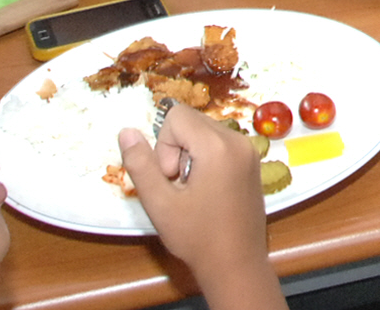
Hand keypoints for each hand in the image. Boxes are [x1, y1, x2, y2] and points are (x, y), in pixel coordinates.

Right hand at [117, 104, 269, 284]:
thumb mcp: (159, 203)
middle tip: (180, 187)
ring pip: (204, 132)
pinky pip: (219, 143)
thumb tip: (127, 131)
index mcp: (218, 146)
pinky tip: (206, 191)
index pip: (176, 116)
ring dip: (190, 155)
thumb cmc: (197, 237)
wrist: (236, 264)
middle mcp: (238, 140)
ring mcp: (249, 150)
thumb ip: (140, 164)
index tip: (171, 179)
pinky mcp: (252, 161)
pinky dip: (206, 160)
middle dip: (176, 150)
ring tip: (193, 191)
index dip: (163, 146)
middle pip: (191, 122)